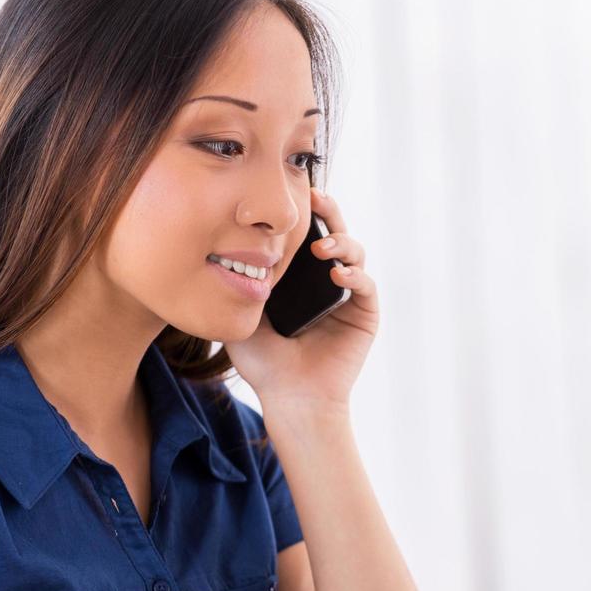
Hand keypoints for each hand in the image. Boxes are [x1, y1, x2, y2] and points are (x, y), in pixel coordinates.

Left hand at [222, 187, 377, 414]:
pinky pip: (366, 285)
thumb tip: (224, 242)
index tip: (291, 192)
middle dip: (328, 212)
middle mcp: (326, 280)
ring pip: (355, 252)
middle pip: (334, 233)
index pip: (305, 234)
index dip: (302, 212)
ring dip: (341, 242)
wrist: (290, 398)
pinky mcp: (365, 314)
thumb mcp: (242, 313)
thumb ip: (238, 282)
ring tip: (321, 248)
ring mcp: (348, 295)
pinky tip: (337, 273)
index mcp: (299, 277)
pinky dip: (355, 273)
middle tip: (315, 198)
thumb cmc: (264, 363)